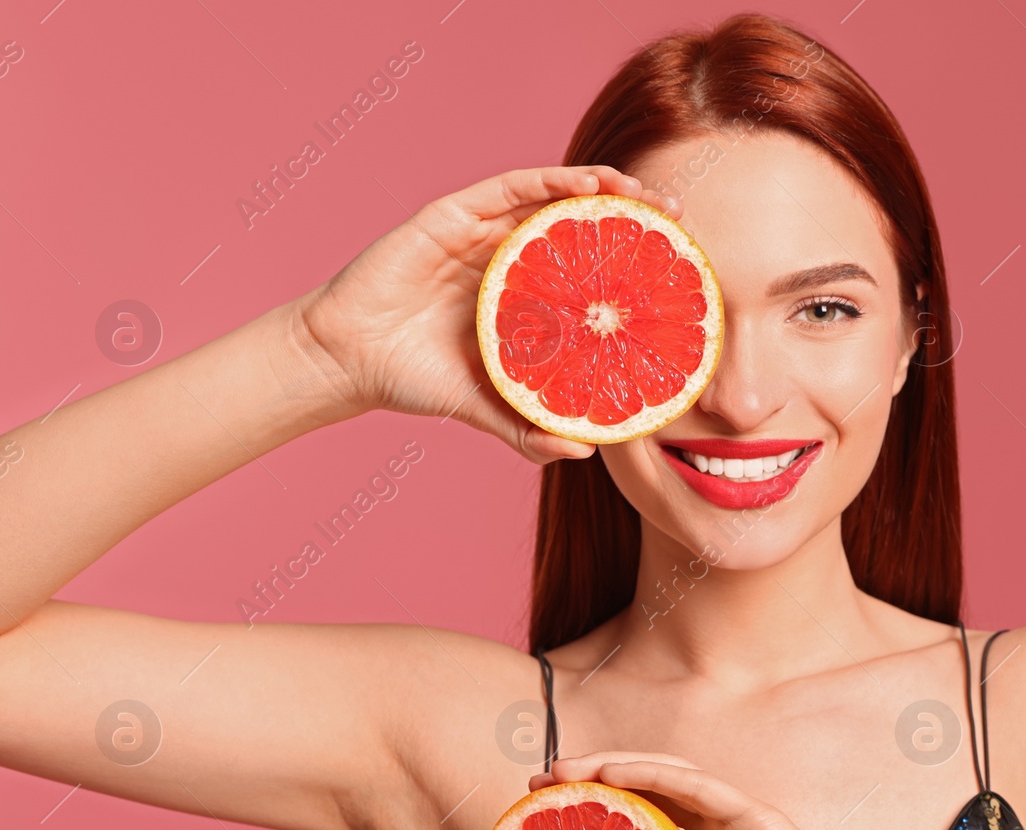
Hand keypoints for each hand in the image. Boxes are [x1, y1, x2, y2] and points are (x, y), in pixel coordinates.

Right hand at [282, 166, 679, 463]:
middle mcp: (507, 257)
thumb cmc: (412, 380)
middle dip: (629, 217)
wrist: (347, 359)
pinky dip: (551, 180)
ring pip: (551, 197)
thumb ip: (529, 430)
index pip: (584, 269)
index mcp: (519, 297)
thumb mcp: (483, 409)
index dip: (628, 263)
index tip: (675, 268)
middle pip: (578, 225)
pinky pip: (511, 187)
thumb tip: (586, 452)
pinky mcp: (454, 214)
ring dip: (600, 188)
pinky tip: (588, 184)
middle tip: (677, 220)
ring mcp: (481, 232)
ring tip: (641, 193)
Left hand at [527, 753, 907, 829]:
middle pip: (645, 796)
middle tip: (538, 788)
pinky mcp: (758, 817)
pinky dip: (654, 773)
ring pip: (665, 778)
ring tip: (564, 769)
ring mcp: (737, 824)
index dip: (595, 824)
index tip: (543, 827)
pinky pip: (698, 785)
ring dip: (611, 767)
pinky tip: (615, 772)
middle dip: (590, 785)